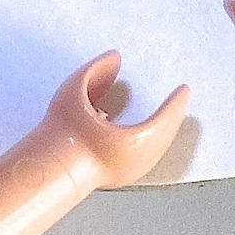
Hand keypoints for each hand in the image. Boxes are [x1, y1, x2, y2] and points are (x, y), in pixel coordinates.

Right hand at [23, 53, 188, 190]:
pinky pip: (147, 155)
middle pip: (167, 135)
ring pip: (159, 147)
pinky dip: (152, 139)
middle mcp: (139, 161)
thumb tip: (115, 56)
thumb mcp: (75, 92)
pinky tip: (142, 129)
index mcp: (135, 141)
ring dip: (163, 128)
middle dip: (173, 115)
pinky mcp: (122, 177)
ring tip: (165, 111)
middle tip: (178, 99)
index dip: (176, 103)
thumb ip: (95, 70)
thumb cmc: (64, 133)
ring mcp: (132, 172)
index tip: (184, 89)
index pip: (165, 119)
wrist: (50, 167)